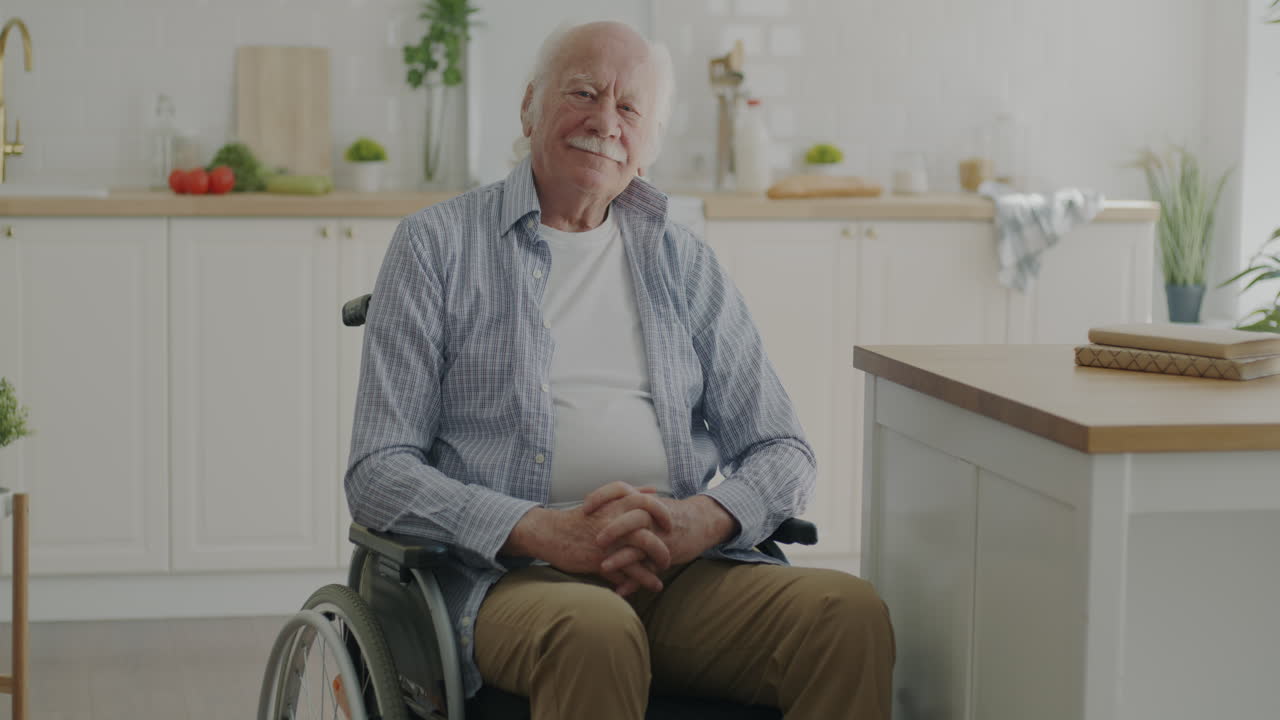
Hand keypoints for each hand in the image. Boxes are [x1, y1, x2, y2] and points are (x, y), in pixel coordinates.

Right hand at [502, 487, 673, 595]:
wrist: (551, 532)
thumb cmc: (580, 518)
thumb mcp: (604, 501)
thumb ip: (630, 494)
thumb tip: (653, 490)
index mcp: (616, 504)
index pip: (648, 503)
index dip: (663, 514)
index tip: (670, 526)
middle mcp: (614, 521)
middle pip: (648, 531)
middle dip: (663, 547)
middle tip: (669, 557)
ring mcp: (607, 541)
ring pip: (640, 553)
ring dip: (655, 566)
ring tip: (662, 576)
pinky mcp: (599, 559)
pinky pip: (625, 572)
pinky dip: (640, 581)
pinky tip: (650, 587)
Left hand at [591, 494, 736, 579]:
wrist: (703, 520)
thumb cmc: (669, 513)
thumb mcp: (649, 501)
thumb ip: (627, 502)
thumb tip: (600, 503)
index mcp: (643, 500)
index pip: (620, 490)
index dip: (601, 496)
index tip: (584, 507)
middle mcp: (651, 516)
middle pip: (632, 517)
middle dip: (613, 528)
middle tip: (596, 539)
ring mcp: (659, 535)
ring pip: (641, 545)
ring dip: (621, 558)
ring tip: (603, 567)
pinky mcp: (666, 553)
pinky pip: (649, 569)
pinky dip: (634, 581)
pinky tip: (620, 591)